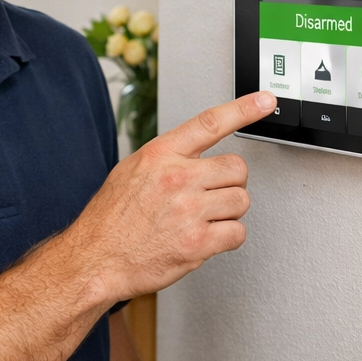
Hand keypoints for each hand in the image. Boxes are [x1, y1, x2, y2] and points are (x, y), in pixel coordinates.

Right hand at [58, 92, 275, 302]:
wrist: (95, 259)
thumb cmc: (110, 220)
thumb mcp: (130, 172)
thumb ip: (166, 159)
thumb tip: (195, 155)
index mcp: (159, 155)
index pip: (210, 123)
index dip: (243, 109)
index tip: (265, 101)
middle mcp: (177, 178)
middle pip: (237, 168)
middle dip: (229, 183)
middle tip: (211, 195)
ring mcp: (189, 211)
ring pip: (241, 201)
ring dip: (228, 212)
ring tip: (202, 219)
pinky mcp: (198, 243)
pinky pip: (237, 233)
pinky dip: (227, 238)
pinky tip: (205, 238)